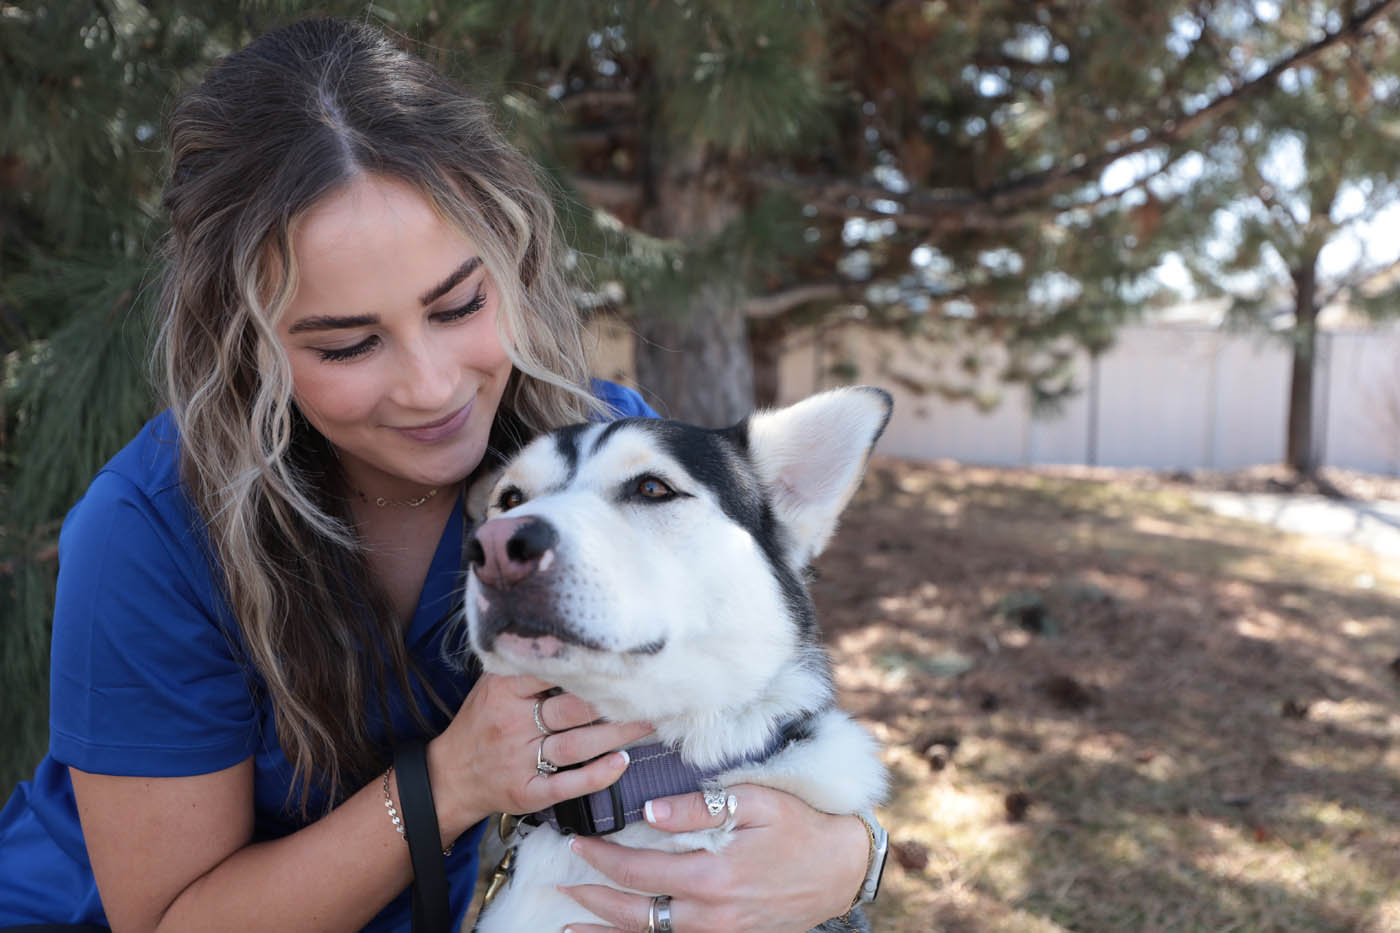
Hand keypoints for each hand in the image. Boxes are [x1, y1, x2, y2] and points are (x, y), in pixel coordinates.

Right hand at [427, 673, 652, 843]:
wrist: (449, 777)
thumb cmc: (481, 723)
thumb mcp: (491, 686)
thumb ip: (525, 666)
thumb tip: (573, 639)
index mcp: (503, 691)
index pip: (550, 671)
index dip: (589, 665)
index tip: (624, 657)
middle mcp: (511, 724)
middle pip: (571, 708)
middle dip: (614, 701)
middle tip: (651, 691)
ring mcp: (519, 760)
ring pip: (576, 744)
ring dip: (617, 734)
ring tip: (650, 722)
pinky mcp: (527, 792)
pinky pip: (567, 784)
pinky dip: (597, 775)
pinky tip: (622, 763)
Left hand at [560, 784, 869, 932]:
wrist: (840, 869)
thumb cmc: (799, 827)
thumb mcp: (754, 802)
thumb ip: (700, 808)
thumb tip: (648, 812)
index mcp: (712, 877)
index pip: (640, 871)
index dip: (604, 859)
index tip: (577, 846)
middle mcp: (711, 915)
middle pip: (636, 915)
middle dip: (595, 900)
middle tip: (563, 886)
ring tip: (573, 927)